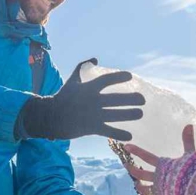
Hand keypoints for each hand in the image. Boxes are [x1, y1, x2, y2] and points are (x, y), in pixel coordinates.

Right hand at [16, 59, 144, 140]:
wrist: (52, 117)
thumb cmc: (63, 97)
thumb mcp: (72, 80)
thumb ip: (82, 67)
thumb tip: (95, 59)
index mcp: (89, 88)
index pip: (106, 80)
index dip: (119, 77)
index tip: (130, 76)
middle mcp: (93, 101)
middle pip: (116, 99)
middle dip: (131, 99)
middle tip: (142, 99)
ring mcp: (93, 115)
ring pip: (115, 115)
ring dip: (129, 115)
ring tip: (140, 113)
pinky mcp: (92, 128)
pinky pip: (108, 131)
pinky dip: (119, 134)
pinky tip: (130, 135)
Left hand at [125, 125, 195, 194]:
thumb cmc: (194, 172)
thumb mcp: (192, 155)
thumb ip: (188, 141)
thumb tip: (189, 124)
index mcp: (163, 165)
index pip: (146, 156)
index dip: (136, 150)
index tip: (126, 146)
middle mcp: (158, 178)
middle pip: (141, 174)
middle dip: (132, 170)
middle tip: (126, 166)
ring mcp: (160, 191)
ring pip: (145, 189)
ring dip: (140, 187)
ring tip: (137, 186)